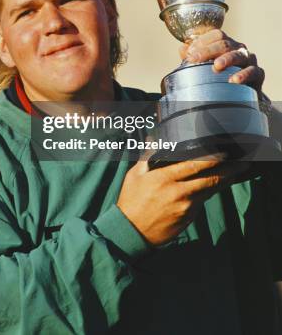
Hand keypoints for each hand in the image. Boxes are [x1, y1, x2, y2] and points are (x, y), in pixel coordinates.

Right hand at [117, 157, 246, 245]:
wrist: (131, 232)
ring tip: (233, 173)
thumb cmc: (131, 201)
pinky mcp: (188, 219)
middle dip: (228, 171)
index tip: (223, 152)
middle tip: (240, 163)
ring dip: (222, 182)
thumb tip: (153, 139)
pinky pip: (200, 203)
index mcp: (164, 179)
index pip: (193, 165)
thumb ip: (147, 156)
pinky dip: (207, 194)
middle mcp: (178, 193)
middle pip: (209, 180)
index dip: (211, 158)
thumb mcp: (134, 175)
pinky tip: (211, 188)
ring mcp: (185, 208)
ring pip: (208, 192)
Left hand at [179, 29, 264, 93]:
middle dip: (208, 51)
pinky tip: (234, 80)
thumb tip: (182, 49)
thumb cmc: (222, 75)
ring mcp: (249, 59)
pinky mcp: (258, 73)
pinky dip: (244, 75)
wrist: (242, 93)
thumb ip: (193, 56)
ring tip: (216, 66)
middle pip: (224, 43)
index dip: (202, 41)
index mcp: (226, 43)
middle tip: (194, 59)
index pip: (216, 34)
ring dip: (226, 59)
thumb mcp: (205, 65)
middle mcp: (238, 48)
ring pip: (238, 55)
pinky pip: (253, 71)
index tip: (189, 53)